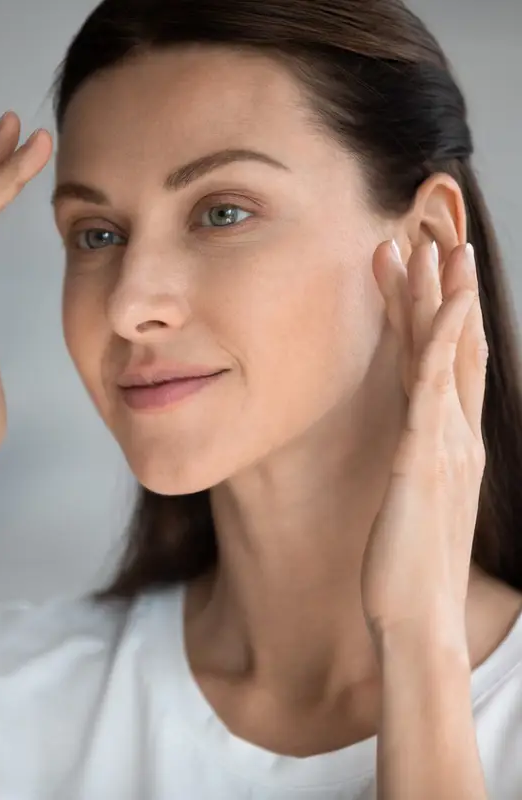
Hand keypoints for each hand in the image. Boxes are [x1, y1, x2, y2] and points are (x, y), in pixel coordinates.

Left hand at [362, 239, 487, 643]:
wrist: (416, 616)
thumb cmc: (407, 565)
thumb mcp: (410, 504)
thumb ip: (412, 468)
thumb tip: (402, 449)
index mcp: (447, 444)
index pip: (443, 367)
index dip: (433, 318)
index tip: (415, 276)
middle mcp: (454, 436)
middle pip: (450, 349)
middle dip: (437, 293)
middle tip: (425, 241)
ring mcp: (446, 444)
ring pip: (447, 357)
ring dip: (439, 300)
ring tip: (430, 249)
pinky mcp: (427, 459)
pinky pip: (437, 390)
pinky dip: (442, 344)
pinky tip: (441, 309)